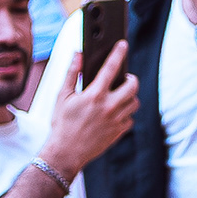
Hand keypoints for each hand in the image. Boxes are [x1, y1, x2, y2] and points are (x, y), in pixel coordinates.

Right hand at [36, 37, 137, 178]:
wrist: (66, 152)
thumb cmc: (62, 124)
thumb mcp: (62, 96)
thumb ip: (72, 73)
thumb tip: (78, 55)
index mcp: (95, 95)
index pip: (111, 67)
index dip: (118, 53)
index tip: (123, 44)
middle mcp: (109, 107)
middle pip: (132, 85)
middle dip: (131, 78)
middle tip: (124, 78)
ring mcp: (116, 120)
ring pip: (134, 102)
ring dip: (129, 97)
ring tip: (118, 96)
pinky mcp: (119, 132)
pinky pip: (130, 119)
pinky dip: (125, 114)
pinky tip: (114, 114)